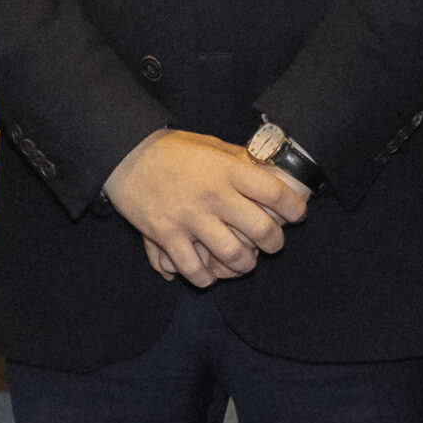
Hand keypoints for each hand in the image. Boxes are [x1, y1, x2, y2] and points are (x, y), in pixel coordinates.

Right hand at [103, 130, 309, 286]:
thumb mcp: (210, 145)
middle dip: (274, 243)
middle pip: (261, 231)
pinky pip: (194, 269)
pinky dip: (206, 278)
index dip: (293, 208)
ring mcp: (189, 218)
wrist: (125, 156)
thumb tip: (267, 171)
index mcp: (227, 170)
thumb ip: (238, 160)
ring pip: (233, 256)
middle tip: (272, 243)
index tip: (297, 215)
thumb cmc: (171, 150)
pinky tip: (209, 274)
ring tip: (243, 262)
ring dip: (244, 265)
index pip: (274, 193)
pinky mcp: (166, 235)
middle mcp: (213, 196)